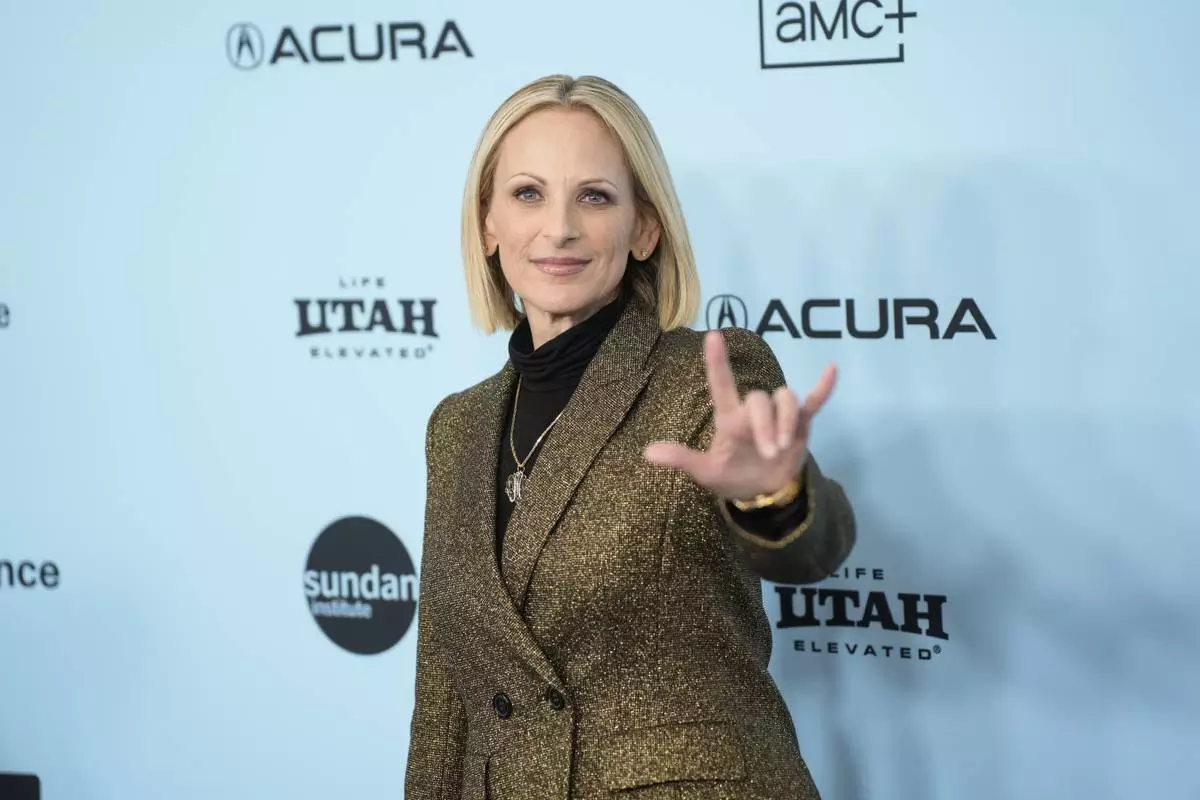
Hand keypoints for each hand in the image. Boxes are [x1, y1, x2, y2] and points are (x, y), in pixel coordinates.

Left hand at [644, 331, 836, 501]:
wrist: (763, 493)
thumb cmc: (732, 477)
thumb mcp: (705, 472)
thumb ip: (682, 459)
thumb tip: (647, 453)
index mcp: (729, 419)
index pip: (721, 385)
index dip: (717, 362)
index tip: (713, 336)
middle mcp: (753, 411)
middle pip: (761, 399)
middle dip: (766, 425)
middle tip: (769, 453)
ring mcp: (778, 415)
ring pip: (785, 398)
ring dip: (786, 421)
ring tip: (782, 448)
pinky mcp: (800, 423)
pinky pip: (813, 401)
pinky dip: (823, 388)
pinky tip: (832, 370)